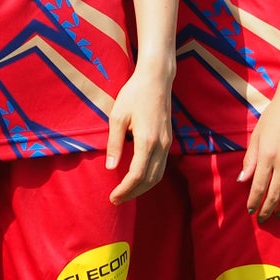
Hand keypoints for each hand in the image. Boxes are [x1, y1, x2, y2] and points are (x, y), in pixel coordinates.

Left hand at [106, 64, 172, 202]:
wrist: (156, 79)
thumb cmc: (134, 94)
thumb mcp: (117, 116)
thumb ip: (114, 143)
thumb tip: (110, 167)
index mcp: (147, 141)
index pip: (137, 175)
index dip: (125, 189)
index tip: (112, 197)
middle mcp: (161, 146)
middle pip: (149, 180)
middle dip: (133, 193)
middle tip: (116, 199)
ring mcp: (167, 144)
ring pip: (158, 175)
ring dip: (142, 188)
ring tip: (126, 193)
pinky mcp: (169, 140)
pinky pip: (161, 166)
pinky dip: (150, 177)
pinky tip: (138, 178)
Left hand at [241, 89, 279, 218]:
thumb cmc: (274, 116)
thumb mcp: (257, 135)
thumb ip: (250, 160)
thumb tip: (242, 181)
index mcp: (268, 155)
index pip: (259, 187)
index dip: (254, 202)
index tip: (251, 210)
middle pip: (275, 195)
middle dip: (267, 210)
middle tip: (263, 218)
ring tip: (278, 213)